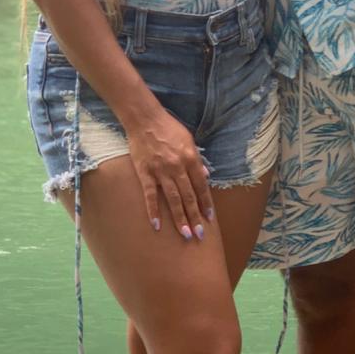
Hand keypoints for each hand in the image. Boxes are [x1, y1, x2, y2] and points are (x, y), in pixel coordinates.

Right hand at [124, 106, 213, 237]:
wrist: (144, 119)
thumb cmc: (168, 127)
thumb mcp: (189, 139)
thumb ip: (197, 159)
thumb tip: (205, 175)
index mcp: (191, 158)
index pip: (201, 186)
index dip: (206, 203)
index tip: (209, 218)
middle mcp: (178, 167)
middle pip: (189, 196)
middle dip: (195, 217)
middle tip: (200, 235)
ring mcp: (161, 171)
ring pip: (173, 199)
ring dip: (180, 218)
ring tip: (186, 234)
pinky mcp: (145, 173)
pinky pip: (150, 195)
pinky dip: (153, 211)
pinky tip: (157, 225)